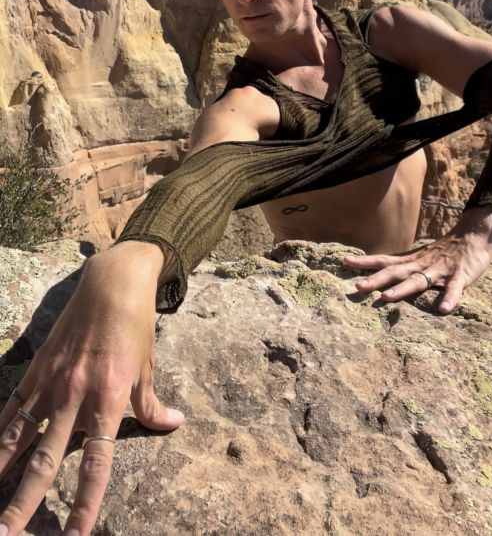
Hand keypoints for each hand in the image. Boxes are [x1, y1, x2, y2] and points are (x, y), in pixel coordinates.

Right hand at [0, 243, 183, 535]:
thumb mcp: (148, 366)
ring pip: (20, 438)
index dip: (86, 503)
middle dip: (26, 500)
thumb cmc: (136, 326)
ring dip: (2, 472)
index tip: (75, 535)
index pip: (97, 463)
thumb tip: (172, 425)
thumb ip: (151, 404)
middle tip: (8, 534)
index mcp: (110, 398)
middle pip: (48, 459)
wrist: (112, 283)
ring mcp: (52, 382)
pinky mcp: (37, 368)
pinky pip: (12, 408)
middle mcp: (77, 395)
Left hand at [342, 207, 491, 313]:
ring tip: (386, 298)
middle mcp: (422, 264)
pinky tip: (444, 310)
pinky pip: (454, 289)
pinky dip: (450, 298)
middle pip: (396, 272)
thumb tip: (380, 273)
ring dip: (402, 289)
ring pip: (419, 281)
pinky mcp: (461, 276)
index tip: (344, 261)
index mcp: (412, 260)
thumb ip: (404, 266)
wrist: (474, 234)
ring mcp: (441, 270)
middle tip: (357, 287)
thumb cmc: (446, 250)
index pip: (385, 260)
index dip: (366, 261)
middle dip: (376, 280)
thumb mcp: (421, 256)